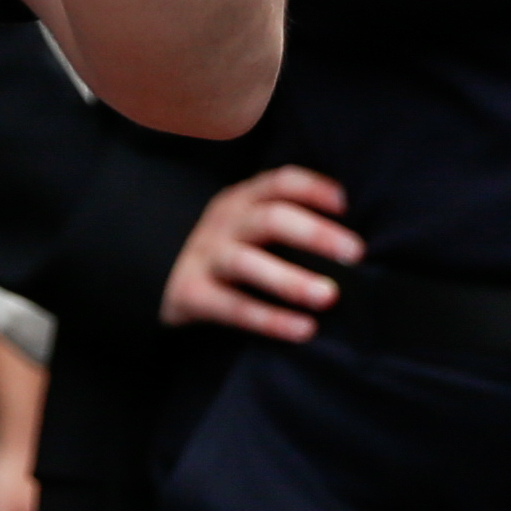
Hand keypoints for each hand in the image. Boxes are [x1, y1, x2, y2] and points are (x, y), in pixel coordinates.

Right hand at [162, 164, 363, 341]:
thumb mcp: (250, 224)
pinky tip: (305, 329)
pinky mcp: (191, 294)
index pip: (280, 181)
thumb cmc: (228, 250)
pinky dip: (272, 319)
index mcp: (243, 198)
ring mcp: (205, 256)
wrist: (155, 274)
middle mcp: (224, 222)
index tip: (347, 205)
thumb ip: (287, 221)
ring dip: (292, 280)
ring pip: (248, 263)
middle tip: (355, 254)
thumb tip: (353, 242)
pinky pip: (234, 307)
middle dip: (315, 234)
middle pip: (271, 218)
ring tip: (330, 296)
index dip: (314, 188)